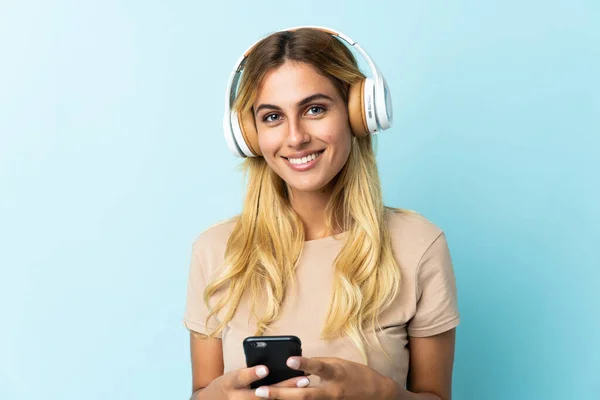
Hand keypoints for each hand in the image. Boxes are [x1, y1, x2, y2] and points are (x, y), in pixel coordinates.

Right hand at [201, 365, 310, 399]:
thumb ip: (249, 371)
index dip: (252, 374)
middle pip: (263, 394)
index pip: (241, 378)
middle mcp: (238, 399)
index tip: (265, 369)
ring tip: (305, 386)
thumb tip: (272, 363)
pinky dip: (285, 399)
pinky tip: (300, 395)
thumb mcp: (231, 376)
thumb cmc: (227, 386)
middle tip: (303, 379)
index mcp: (231, 384)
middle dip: (284, 387)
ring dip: (290, 395)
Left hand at [254, 356, 397, 398]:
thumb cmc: (355, 374)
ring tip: (263, 397)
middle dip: (281, 393)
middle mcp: (332, 392)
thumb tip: (297, 363)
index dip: (304, 363)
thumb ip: (318, 363)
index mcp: (336, 373)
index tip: (288, 360)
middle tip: (260, 391)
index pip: (318, 367)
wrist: (376, 394)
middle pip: (304, 394)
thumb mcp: (338, 362)